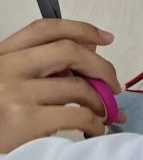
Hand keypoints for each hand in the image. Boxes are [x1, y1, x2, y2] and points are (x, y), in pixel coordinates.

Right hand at [0, 19, 121, 152]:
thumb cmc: (0, 116)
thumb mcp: (11, 82)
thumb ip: (42, 65)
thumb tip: (91, 48)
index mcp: (2, 55)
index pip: (45, 29)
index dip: (81, 29)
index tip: (106, 39)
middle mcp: (7, 68)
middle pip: (68, 51)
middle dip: (101, 68)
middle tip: (114, 86)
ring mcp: (16, 94)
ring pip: (78, 88)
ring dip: (101, 103)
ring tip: (104, 115)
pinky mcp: (26, 121)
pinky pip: (78, 116)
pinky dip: (96, 124)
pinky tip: (94, 130)